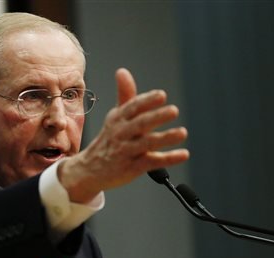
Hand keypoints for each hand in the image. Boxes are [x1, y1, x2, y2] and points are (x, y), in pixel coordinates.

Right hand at [59, 68, 188, 202]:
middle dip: (156, 117)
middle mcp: (121, 134)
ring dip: (165, 138)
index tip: (161, 95)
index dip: (147, 100)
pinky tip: (183, 154)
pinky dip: (169, 159)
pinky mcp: (132, 168)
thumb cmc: (109, 140)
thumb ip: (125, 96)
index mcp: (118, 119)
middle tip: (174, 111)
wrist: (89, 170)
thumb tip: (122, 71)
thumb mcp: (115, 117)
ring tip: (182, 133)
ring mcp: (126, 152)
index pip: (132, 107)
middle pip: (140, 123)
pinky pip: (152, 162)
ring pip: (147, 143)